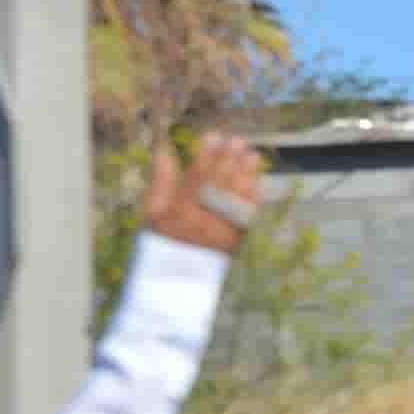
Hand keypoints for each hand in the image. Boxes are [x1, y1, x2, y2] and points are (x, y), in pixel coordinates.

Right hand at [146, 134, 264, 256]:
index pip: (197, 175)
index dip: (207, 154)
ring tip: (253, 156)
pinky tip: (259, 183)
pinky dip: (253, 199)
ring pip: (236, 197)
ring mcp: (221, 229)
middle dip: (230, 159)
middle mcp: (203, 218)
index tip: (214, 136)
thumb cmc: (163, 239)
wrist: (177, 277)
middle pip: (220, 183)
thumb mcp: (154, 211)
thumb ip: (162, 181)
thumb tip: (164, 150)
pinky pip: (247, 216)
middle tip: (239, 141)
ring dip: (247, 175)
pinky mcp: (235, 240)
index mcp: (181, 209)